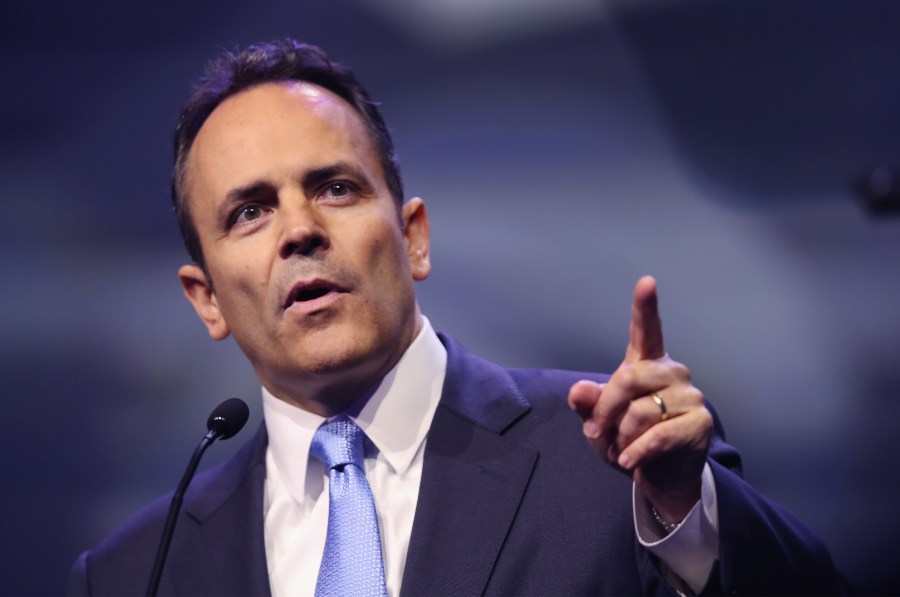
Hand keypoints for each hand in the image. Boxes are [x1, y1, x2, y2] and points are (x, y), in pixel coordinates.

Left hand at [568, 276, 712, 522]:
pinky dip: (636, 452)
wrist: (660, 476)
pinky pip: (658, 436)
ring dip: (620, 437)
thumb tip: (577, 391)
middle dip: (605, 409)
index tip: (646, 282)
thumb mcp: (599, 423)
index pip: (646, 330)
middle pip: (628, 378)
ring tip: (619, 449)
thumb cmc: (628, 439)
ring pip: (641, 412)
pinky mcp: (700, 423)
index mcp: (646, 364)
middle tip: (594, 433)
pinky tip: (628, 462)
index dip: (645, 306)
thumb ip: (589, 404)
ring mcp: (689, 396)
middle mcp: (671, 372)